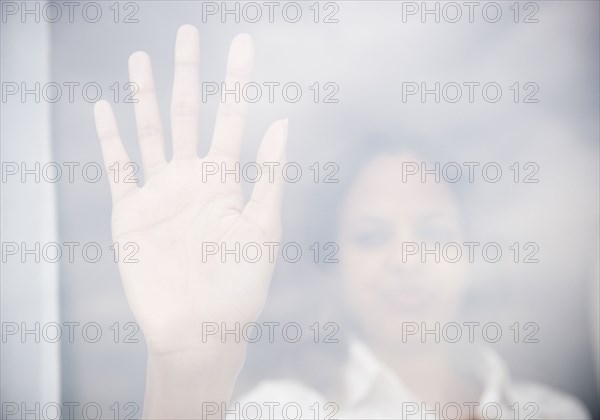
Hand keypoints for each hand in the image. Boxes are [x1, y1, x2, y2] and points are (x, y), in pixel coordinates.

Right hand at [94, 25, 286, 358]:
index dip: (236, 82)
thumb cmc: (239, 287)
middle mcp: (191, 180)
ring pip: (150, 133)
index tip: (242, 46)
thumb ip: (268, 176)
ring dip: (146, 96)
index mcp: (225, 181)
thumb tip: (281, 124)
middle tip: (189, 32)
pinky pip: (117, 170)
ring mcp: (159, 194)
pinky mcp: (130, 214)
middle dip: (188, 74)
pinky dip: (109, 140)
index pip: (231, 119)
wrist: (200, 330)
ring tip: (141, 59)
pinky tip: (105, 111)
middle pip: (187, 114)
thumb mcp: (263, 230)